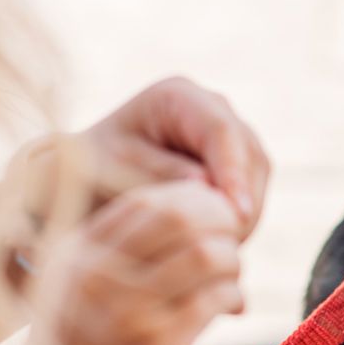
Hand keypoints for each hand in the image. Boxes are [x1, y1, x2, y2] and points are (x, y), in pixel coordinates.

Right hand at [8, 180, 245, 344]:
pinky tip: (233, 307)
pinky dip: (235, 296)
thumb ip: (123, 251)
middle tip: (235, 239)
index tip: (212, 214)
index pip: (143, 200)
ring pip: (205, 254)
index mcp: (75, 256)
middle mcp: (95, 277)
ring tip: (232, 278)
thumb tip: (196, 206)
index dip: (190, 199)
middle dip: (219, 221)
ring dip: (233, 261)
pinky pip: (216, 297)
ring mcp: (124, 311)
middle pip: (179, 216)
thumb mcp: (83, 292)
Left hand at [19, 77, 268, 239]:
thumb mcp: (114, 171)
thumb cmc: (93, 169)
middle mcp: (211, 108)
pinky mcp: (235, 161)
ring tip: (222, 247)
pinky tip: (220, 242)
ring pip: (256, 172)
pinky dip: (240, 216)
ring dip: (245, 211)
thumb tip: (208, 188)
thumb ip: (159, 175)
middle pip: (247, 151)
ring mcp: (227, 134)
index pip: (220, 131)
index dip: (233, 172)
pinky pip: (251, 188)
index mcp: (177, 97)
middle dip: (243, 197)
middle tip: (230, 243)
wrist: (87, 177)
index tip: (235, 213)